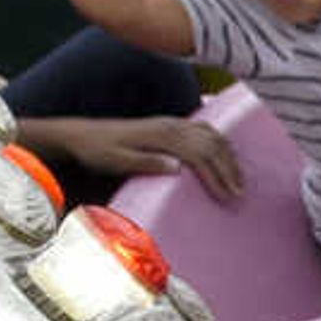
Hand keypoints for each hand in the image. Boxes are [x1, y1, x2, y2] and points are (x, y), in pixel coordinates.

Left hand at [44, 115, 245, 202]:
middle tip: (239, 195)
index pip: (200, 154)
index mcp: (161, 135)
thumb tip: (177, 168)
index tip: (227, 197)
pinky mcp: (170, 124)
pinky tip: (225, 157)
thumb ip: (147, 163)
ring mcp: (172, 123)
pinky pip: (205, 130)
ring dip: (228, 157)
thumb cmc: (97, 151)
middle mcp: (170, 125)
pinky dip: (220, 144)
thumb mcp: (116, 160)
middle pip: (212, 144)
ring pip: (212, 135)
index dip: (217, 176)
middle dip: (229, 169)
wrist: (81, 134)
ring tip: (238, 181)